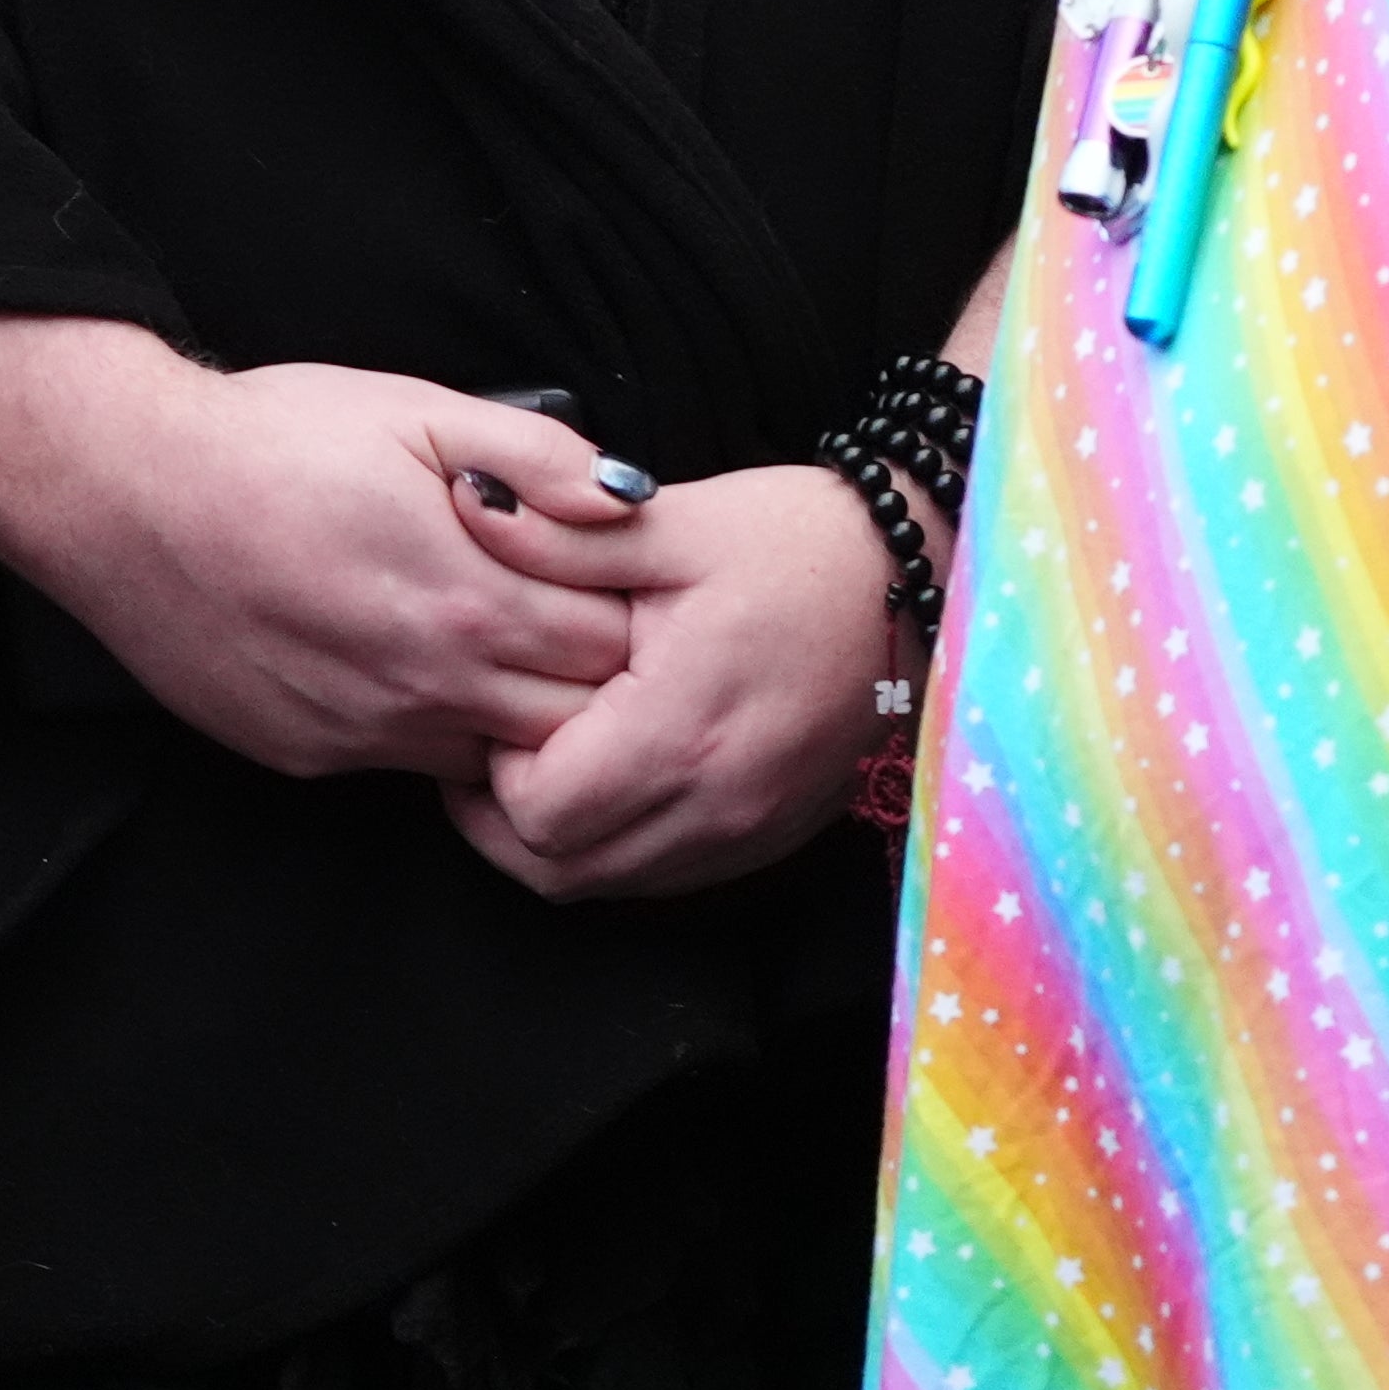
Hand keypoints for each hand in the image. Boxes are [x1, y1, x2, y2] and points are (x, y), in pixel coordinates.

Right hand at [0, 297, 651, 780]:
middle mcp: (426, 689)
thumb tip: (634, 496)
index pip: (614, 650)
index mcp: (470, 601)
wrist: (125, 493)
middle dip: (592, 679)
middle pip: (571, 724)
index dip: (630, 614)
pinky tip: (414, 659)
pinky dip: (436, 726)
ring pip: (495, 758)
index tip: (622, 580)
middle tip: (578, 616)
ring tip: (497, 638)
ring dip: (516, 713)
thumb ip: (540, 459)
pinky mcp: (310, 755)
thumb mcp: (418, 409)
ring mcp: (364, 734)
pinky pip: (412, 764)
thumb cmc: (271, 437)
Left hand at [439, 459, 903, 899]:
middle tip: (492, 745)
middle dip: (504, 817)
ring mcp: (747, 833)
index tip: (493, 704)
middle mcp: (714, 806)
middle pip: (558, 871)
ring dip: (559, 838)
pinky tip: (612, 777)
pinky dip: (617, 845)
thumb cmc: (801, 545)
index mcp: (679, 733)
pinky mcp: (771, 838)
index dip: (491, 766)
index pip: (535, 810)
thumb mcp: (673, 521)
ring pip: (606, 887)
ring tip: (542, 759)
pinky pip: (663, 877)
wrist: (923, 579)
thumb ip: (558, 533)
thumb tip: (464, 502)